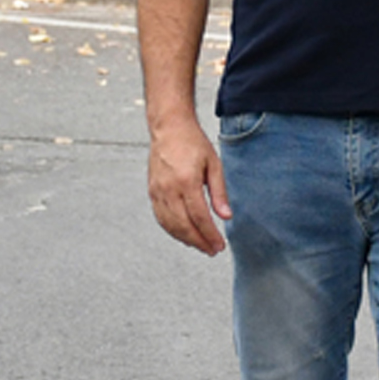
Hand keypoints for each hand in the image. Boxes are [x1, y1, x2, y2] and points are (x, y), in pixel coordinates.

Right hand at [148, 120, 230, 255]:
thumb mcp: (214, 164)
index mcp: (187, 181)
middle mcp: (169, 188)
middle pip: (184, 225)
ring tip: (201, 245)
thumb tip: (226, 216)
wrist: (169, 128)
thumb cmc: (193, 143)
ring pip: (170, 225)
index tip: (219, 245)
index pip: (199, 217)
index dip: (210, 234)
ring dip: (186, 239)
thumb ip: (219, 192)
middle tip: (212, 251)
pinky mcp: (152, 192)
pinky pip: (161, 218)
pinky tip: (184, 234)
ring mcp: (158, 191)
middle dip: (199, 242)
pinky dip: (173, 230)